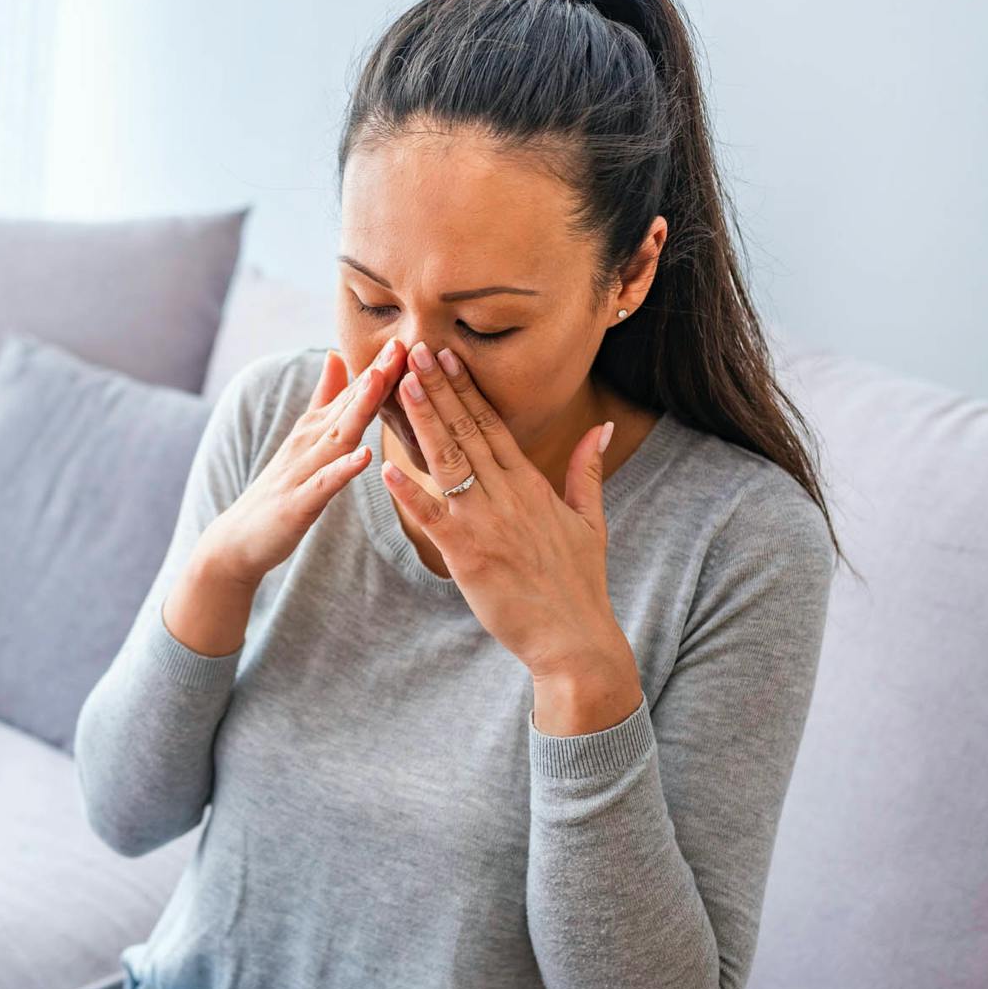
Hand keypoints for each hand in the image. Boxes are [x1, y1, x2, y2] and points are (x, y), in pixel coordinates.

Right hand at [204, 339, 407, 585]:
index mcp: (316, 430)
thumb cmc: (281, 488)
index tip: (404, 340)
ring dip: (360, 409)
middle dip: (375, 377)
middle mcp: (309, 443)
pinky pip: (326, 483)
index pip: (352, 394)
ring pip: (337, 436)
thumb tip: (335, 355)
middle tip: (401, 347)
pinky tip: (365, 455)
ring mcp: (303, 471)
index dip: (378, 368)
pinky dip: (344, 468)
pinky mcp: (299, 502)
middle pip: (347, 406)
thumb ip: (322, 399)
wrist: (238, 538)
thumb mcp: (304, 439)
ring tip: (382, 383)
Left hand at [385, 341, 618, 675]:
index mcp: (532, 484)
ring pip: (449, 461)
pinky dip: (409, 491)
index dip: (467, 390)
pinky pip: (432, 516)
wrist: (574, 637)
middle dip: (440, 389)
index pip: (494, 426)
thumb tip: (602, 427)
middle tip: (415, 351)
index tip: (448, 357)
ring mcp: (486, 522)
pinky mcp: (467, 554)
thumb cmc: (579, 582)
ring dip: (424, 421)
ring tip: (402, 384)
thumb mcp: (591, 520)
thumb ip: (587, 470)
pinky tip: (385, 466)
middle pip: (467, 432)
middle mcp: (508, 495)